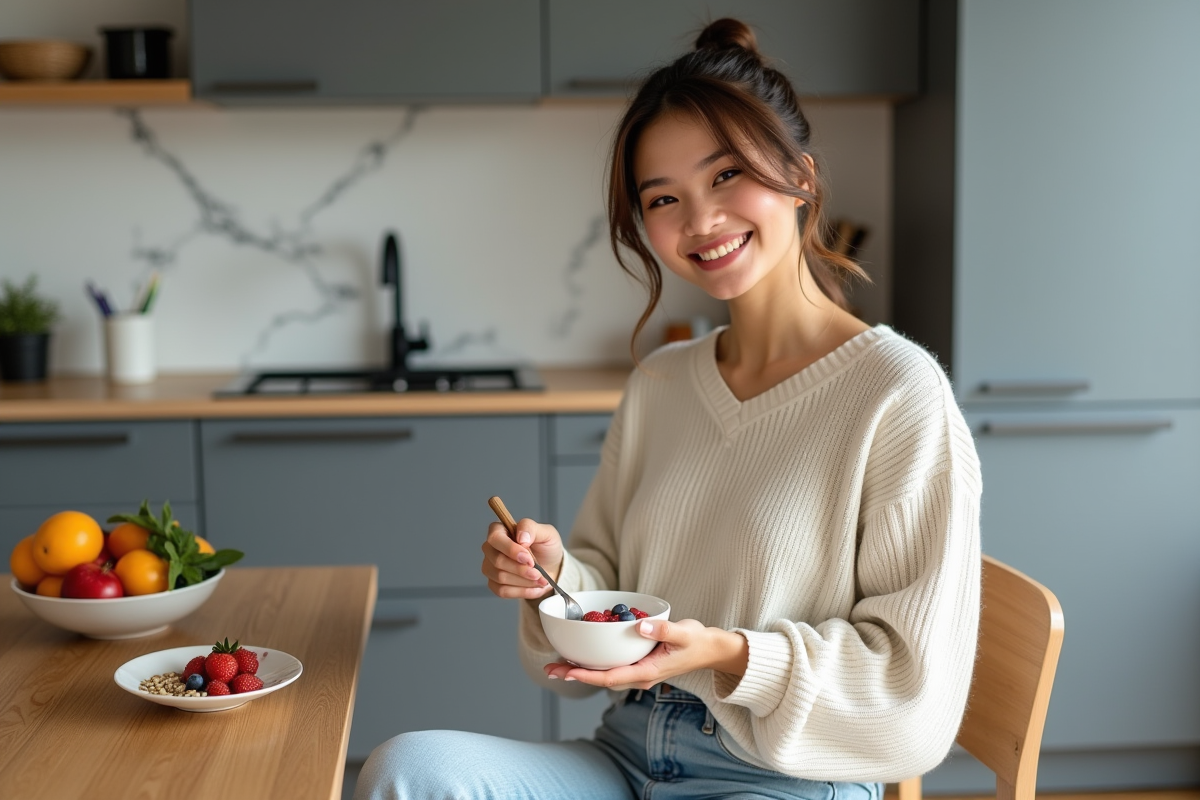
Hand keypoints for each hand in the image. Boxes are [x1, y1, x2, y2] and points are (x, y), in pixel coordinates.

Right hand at [481, 517, 564, 600]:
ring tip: (540, 580)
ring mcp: (490, 567)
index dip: (511, 549)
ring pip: (500, 577)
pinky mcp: (494, 584)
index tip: (528, 559)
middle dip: (521, 569)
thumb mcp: (546, 533)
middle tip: (538, 573)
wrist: (551, 567)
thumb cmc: (546, 548)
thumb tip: (521, 537)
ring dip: (524, 581)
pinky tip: (534, 587)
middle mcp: (491, 548)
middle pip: (497, 561)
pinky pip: (503, 591)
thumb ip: (531, 528)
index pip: (495, 538)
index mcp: (500, 531)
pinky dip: (522, 591)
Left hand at [543, 619, 747, 689]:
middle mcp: (639, 675)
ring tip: (557, 664)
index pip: (611, 677)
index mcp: (647, 672)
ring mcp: (637, 671)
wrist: (710, 649)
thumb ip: (665, 629)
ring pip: (603, 673)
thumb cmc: (698, 642)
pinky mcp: (638, 663)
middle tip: (549, 669)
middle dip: (575, 674)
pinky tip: (582, 654)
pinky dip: (593, 662)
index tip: (568, 670)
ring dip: (580, 669)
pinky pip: (611, 666)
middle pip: (600, 677)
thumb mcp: (685, 633)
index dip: (587, 675)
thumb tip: (642, 625)